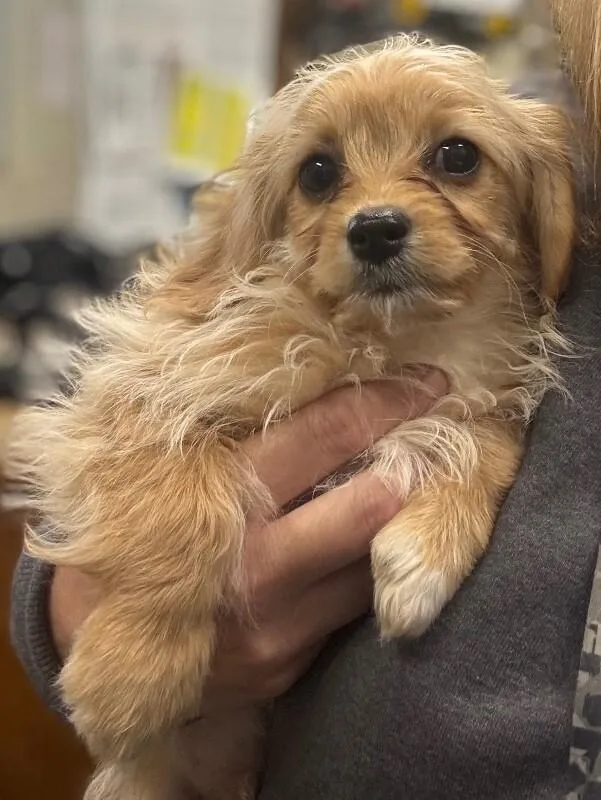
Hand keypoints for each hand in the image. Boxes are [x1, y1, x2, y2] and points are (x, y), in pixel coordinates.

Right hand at [50, 372, 445, 712]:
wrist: (93, 641)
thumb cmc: (138, 533)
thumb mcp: (173, 473)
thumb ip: (242, 440)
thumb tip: (323, 392)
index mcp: (220, 500)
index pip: (324, 435)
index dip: (386, 401)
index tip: (428, 382)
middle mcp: (255, 567)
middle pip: (370, 506)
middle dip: (411, 467)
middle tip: (435, 440)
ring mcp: (276, 626)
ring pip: (371, 565)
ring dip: (397, 526)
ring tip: (408, 492)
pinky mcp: (285, 667)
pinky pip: (347, 613)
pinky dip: (361, 575)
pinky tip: (363, 553)